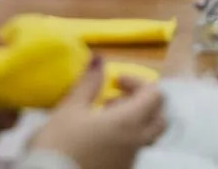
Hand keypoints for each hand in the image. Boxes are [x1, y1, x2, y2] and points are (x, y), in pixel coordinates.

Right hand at [31, 69, 166, 168]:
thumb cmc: (58, 144)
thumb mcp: (69, 109)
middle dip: (141, 102)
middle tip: (113, 100)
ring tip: (99, 118)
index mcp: (129, 122)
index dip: (138, 82)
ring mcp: (130, 161)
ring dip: (132, 120)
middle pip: (158, 117)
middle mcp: (136, 142)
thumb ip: (89, 84)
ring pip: (146, 135)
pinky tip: (97, 138)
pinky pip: (131, 149)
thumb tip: (99, 60)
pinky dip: (123, 137)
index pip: (155, 95)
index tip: (115, 81)